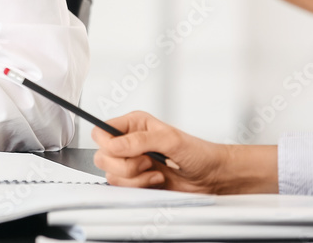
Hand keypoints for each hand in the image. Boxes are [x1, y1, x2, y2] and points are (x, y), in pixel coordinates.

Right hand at [92, 111, 276, 193]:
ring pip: (111, 173)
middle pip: (101, 155)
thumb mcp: (170, 140)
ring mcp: (131, 162)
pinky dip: (140, 186)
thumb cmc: (198, 153)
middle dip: (124, 164)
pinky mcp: (136, 181)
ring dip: (135, 177)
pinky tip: (156, 180)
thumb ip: (139, 141)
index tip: (124, 150)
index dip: (107, 143)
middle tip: (146, 160)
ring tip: (154, 171)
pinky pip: (123, 187)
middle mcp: (128, 142)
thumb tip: (114, 144)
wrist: (212, 177)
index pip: (100, 131)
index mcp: (133, 125)